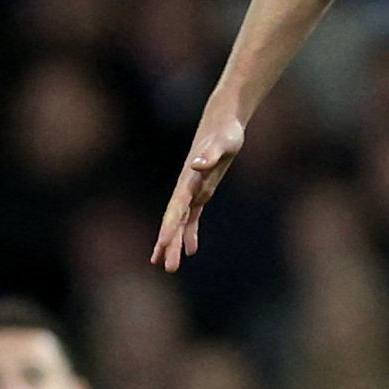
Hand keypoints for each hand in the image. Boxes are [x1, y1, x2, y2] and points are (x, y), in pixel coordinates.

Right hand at [151, 109, 245, 269]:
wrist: (223, 122)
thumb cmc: (225, 132)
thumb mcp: (223, 142)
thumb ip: (210, 154)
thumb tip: (197, 166)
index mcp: (189, 180)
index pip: (176, 208)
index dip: (169, 227)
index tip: (163, 245)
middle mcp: (187, 188)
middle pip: (174, 220)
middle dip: (169, 243)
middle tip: (166, 267)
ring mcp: (193, 190)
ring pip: (181, 222)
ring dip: (175, 242)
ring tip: (169, 266)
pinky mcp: (202, 191)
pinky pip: (193, 217)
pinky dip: (190, 233)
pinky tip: (191, 249)